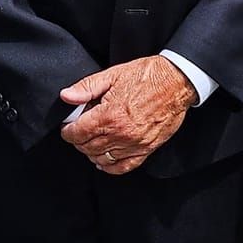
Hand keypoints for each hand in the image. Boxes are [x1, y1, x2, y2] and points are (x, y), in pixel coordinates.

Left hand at [58, 54, 197, 175]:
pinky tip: (104, 160)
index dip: (67, 130)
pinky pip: (123, 167)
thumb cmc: (147, 76)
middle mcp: (120, 133)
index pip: (76, 133)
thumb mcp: (113, 75)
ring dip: (91, 152)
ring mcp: (133, 144)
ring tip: (91, 141)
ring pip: (101, 158)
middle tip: (80, 130)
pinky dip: (110, 166)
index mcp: (109, 115)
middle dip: (78, 140)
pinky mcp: (146, 149)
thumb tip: (66, 96)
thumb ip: (86, 87)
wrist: (177, 82)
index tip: (68, 126)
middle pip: (86, 147)